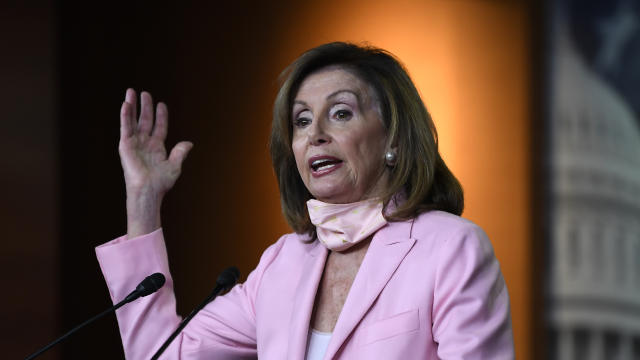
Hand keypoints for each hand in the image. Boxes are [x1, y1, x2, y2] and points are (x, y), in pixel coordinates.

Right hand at [119, 89, 192, 237]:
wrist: (149, 190)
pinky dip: (125, 116)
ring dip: (132, 106)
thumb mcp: (174, 166)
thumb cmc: (161, 182)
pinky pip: (125, 128)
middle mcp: (145, 143)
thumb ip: (180, 153)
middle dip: (145, 107)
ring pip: (133, 121)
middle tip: (145, 93)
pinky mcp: (125, 145)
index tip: (162, 104)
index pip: (159, 127)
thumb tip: (189, 143)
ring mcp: (135, 143)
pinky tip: (126, 104)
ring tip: (131, 92)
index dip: (161, 116)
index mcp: (157, 147)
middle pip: (145, 120)